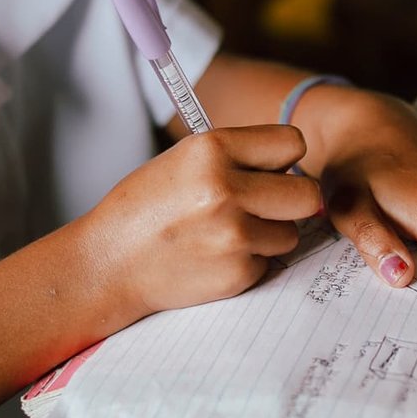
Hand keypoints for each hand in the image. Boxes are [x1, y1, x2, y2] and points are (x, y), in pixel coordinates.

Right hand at [78, 126, 321, 317]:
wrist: (109, 262)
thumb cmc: (147, 207)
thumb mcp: (185, 160)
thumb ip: (239, 156)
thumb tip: (295, 168)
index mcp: (212, 149)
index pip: (292, 143)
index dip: (283, 159)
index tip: (270, 169)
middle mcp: (226, 189)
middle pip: (307, 194)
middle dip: (290, 200)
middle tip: (263, 205)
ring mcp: (233, 236)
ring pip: (290, 233)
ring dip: (269, 234)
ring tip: (226, 233)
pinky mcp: (236, 274)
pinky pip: (268, 262)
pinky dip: (248, 262)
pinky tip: (214, 256)